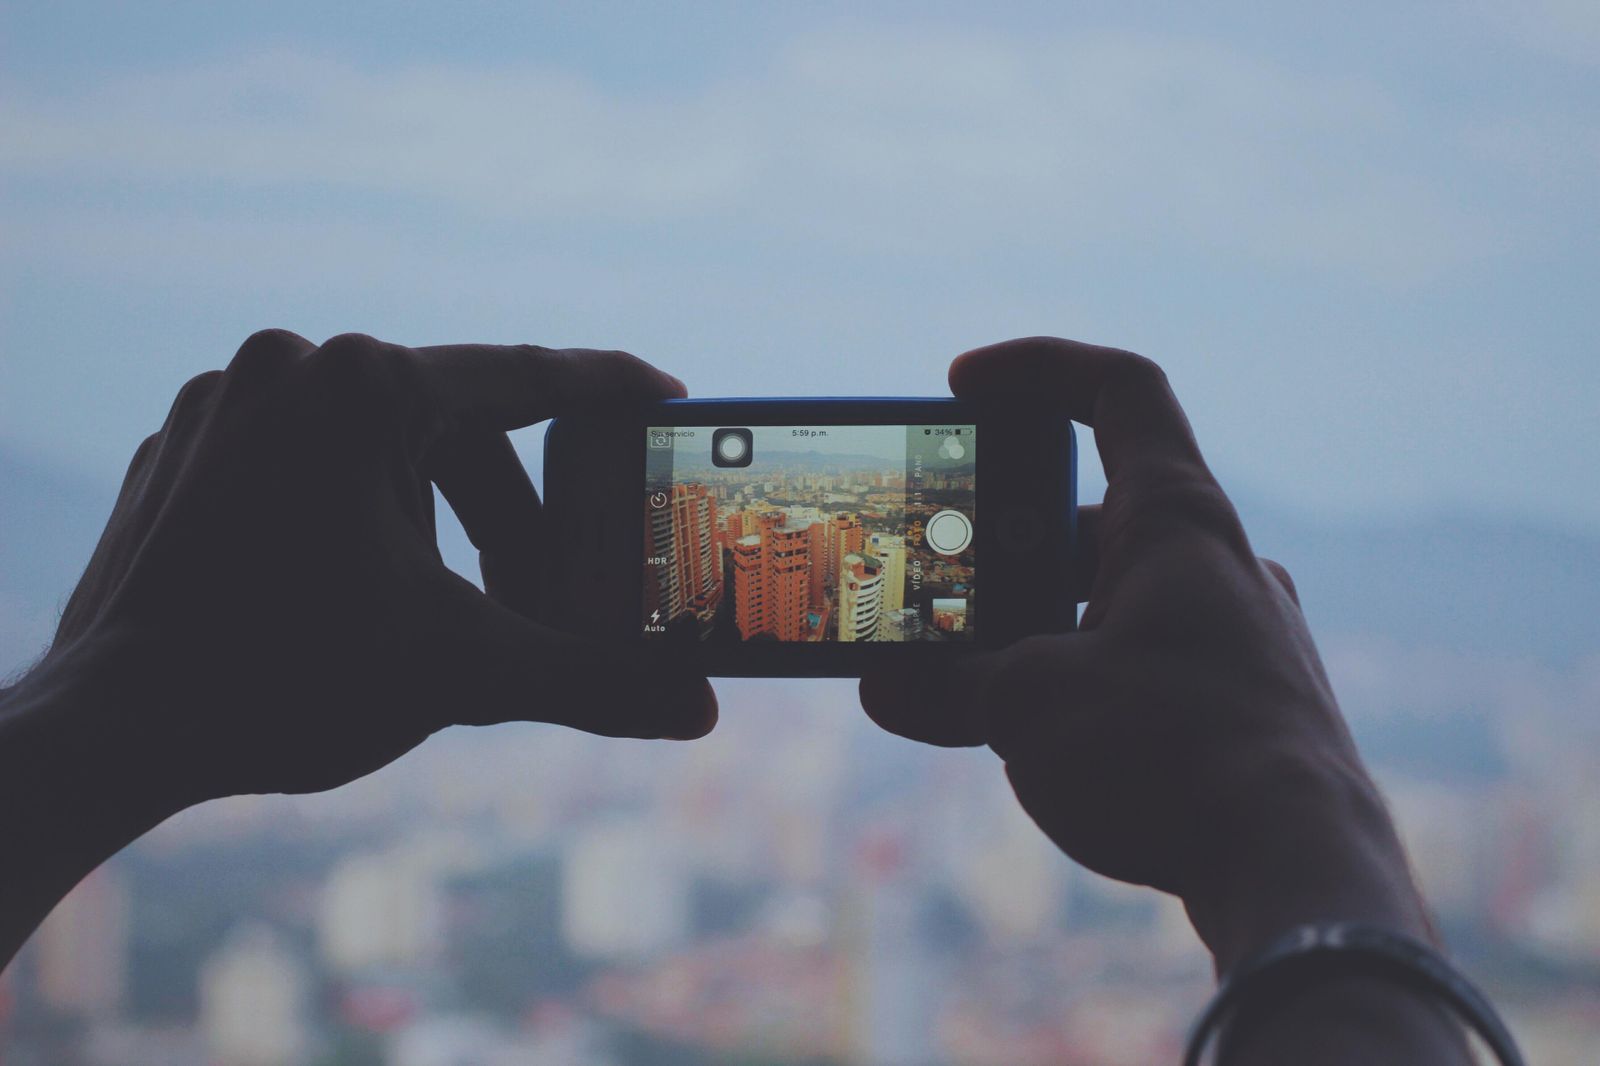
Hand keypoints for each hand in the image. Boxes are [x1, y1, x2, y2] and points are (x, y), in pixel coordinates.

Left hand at [40, 329, 715, 805]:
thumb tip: (701, 710)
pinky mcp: (185, 446)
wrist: (106, 732)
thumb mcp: (466, 673)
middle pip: (456, 426)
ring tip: (457, 606)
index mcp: (369, 387)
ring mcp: (227, 400)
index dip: (612, 392)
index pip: (530, 375)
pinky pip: (308, 456)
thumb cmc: (284, 682)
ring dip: (440, 520)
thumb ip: (594, 678)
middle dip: (516, 516)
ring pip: (380, 443)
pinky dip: (364, 512)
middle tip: (554, 592)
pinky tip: (371, 589)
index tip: (668, 401)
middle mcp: (293, 365)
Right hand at [859, 337, 1431, 972]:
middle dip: (999, 546)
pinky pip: (1139, 665)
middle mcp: (1215, 565)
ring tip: (958, 680)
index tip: (963, 385)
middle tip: (931, 580)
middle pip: (1089, 514)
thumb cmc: (1173, 756)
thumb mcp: (1026, 708)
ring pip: (1108, 601)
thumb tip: (883, 686)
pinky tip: (1027, 744)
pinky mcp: (1240, 708)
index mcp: (1175, 519)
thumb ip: (944, 685)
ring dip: (1030, 627)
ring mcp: (1234, 638)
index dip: (1036, 367)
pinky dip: (1075, 682)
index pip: (1117, 390)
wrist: (1297, 873)